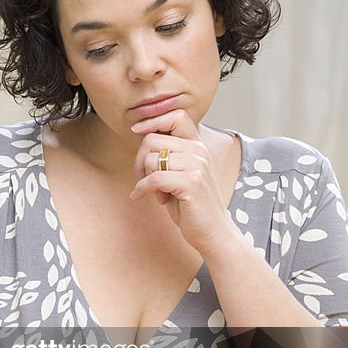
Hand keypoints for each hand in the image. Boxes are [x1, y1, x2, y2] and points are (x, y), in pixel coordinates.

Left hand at [129, 109, 235, 254]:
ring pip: (151, 159)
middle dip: (139, 161)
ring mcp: (197, 166)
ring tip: (155, 192)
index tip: (136, 130)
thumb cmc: (190, 204)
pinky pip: (154, 178)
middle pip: (152, 140)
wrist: (212, 231)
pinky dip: (142, 188)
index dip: (153, 120)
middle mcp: (199, 152)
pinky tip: (141, 196)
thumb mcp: (179, 173)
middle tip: (145, 179)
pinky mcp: (191, 183)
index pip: (177, 116)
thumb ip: (167, 154)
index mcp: (197, 146)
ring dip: (144, 178)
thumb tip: (142, 134)